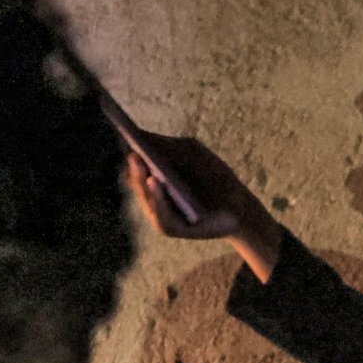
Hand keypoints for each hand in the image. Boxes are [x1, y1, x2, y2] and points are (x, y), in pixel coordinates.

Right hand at [124, 131, 282, 281]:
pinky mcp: (172, 229)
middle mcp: (153, 197)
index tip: (122, 133)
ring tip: (143, 166)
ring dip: (144, 184)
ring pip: (147, 199)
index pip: (137, 164)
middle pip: (138, 181)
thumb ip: (170, 146)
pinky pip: (162, 216)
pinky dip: (159, 199)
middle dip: (137, 167)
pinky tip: (156, 182)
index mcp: (155, 178)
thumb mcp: (195, 155)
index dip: (131, 151)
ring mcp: (161, 214)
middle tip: (134, 152)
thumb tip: (142, 135)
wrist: (240, 208)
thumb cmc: (216, 178)